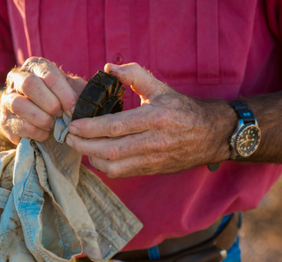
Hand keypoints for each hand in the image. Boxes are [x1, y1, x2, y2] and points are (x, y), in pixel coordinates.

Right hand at [0, 57, 86, 143]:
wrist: (40, 119)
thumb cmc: (60, 100)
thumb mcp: (72, 90)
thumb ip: (79, 91)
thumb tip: (83, 103)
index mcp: (36, 66)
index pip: (49, 75)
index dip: (64, 94)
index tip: (73, 109)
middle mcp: (17, 78)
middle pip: (29, 84)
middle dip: (50, 103)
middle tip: (61, 115)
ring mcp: (7, 98)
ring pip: (19, 104)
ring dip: (41, 118)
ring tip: (53, 125)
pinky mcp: (4, 120)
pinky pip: (17, 125)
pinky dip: (35, 132)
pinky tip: (45, 133)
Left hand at [65, 63, 233, 177]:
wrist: (212, 135)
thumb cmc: (183, 110)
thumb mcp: (161, 88)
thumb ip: (134, 75)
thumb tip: (107, 68)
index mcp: (156, 118)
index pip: (116, 126)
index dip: (90, 128)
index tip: (73, 125)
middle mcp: (155, 141)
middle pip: (111, 150)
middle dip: (85, 145)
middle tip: (69, 137)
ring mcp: (154, 159)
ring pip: (115, 166)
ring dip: (93, 158)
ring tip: (81, 146)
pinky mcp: (153, 170)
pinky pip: (123, 173)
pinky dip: (106, 166)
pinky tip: (97, 156)